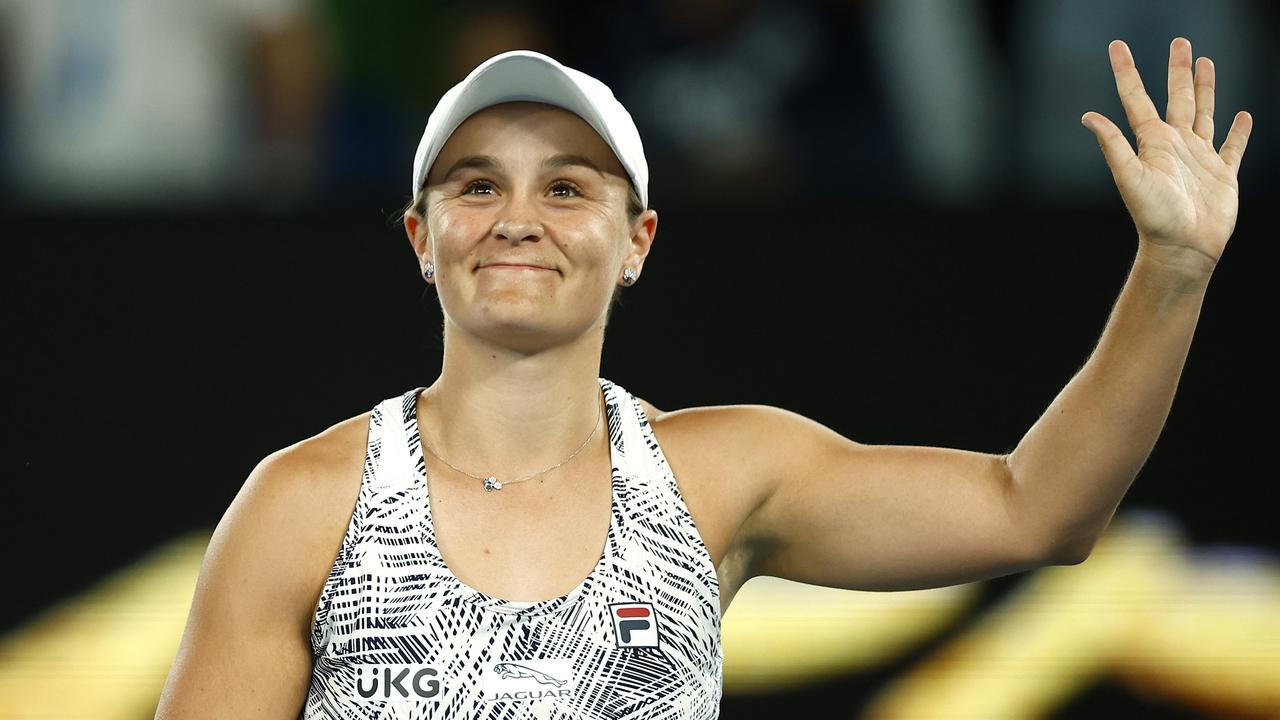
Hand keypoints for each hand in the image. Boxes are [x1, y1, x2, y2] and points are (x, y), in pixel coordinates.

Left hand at [1081, 37, 1252, 275]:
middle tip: (1180, 41)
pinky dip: (1239, 131)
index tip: (1117, 45)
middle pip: (1177, 96)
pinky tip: (1243, 116)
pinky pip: (1233, 147)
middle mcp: (1175, 145)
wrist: (1182, 248)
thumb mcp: (1130, 177)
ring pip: (1204, 112)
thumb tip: (1087, 117)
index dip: (1127, 71)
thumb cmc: (1154, 216)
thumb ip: (1113, 145)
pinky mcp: (1223, 174)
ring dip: (1206, 88)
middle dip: (1178, 69)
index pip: (1136, 98)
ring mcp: (1200, 158)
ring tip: (1206, 62)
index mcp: (1152, 142)